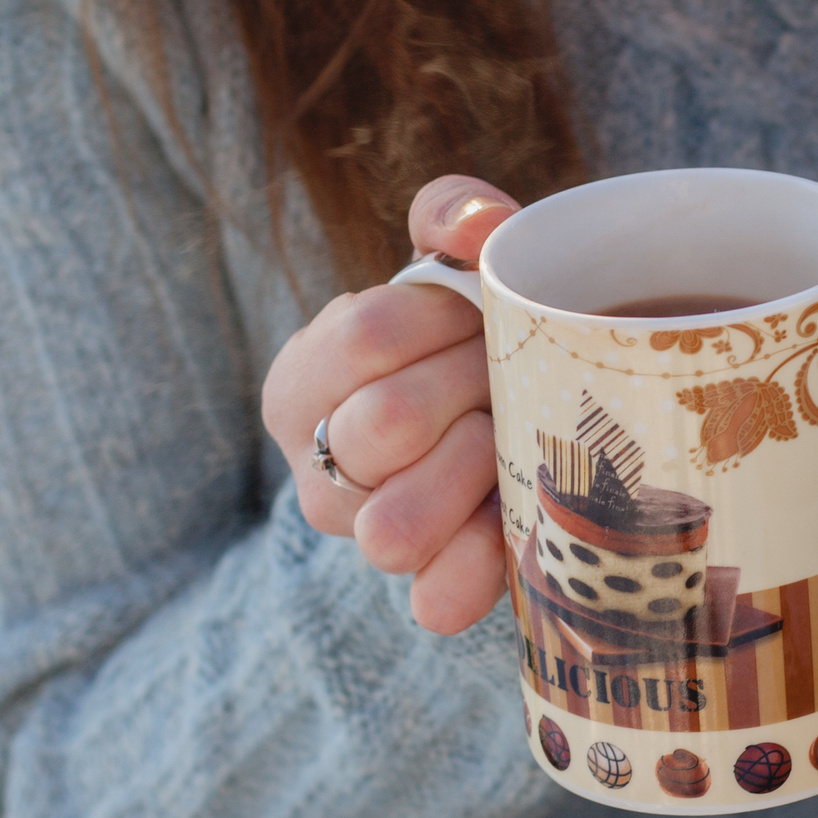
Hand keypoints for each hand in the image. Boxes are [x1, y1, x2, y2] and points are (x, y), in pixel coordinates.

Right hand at [262, 176, 516, 632]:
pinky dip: (482, 568)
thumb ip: (451, 215)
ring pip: (393, 528)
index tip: (478, 312)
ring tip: (512, 433)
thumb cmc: (464, 338)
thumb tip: (478, 224)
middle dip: (471, 384)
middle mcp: (316, 472)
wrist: (508, 415)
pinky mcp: (425, 592)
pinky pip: (436, 602)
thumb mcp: (447, 262)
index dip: (442, 318)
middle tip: (508, 369)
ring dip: (476, 467)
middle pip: (385, 425)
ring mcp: (365, 540)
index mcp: (300, 385)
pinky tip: (517, 520)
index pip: (363, 336)